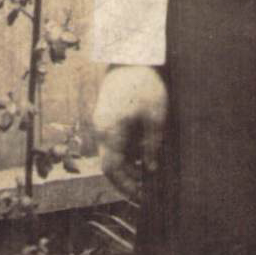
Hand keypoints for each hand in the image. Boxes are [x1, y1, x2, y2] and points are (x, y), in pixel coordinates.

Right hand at [95, 64, 168, 201]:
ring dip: (128, 166)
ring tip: (149, 174)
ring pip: (111, 154)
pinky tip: (143, 155)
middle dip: (127, 180)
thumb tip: (150, 170)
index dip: (125, 186)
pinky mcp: (106, 117)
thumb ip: (151, 145)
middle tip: (147, 190)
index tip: (140, 197)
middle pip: (110, 164)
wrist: (130, 57)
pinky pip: (113, 143)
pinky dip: (126, 153)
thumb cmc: (145, 84)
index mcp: (109, 131)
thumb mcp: (155, 116)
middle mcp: (100, 130)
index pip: (111, 169)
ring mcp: (101, 123)